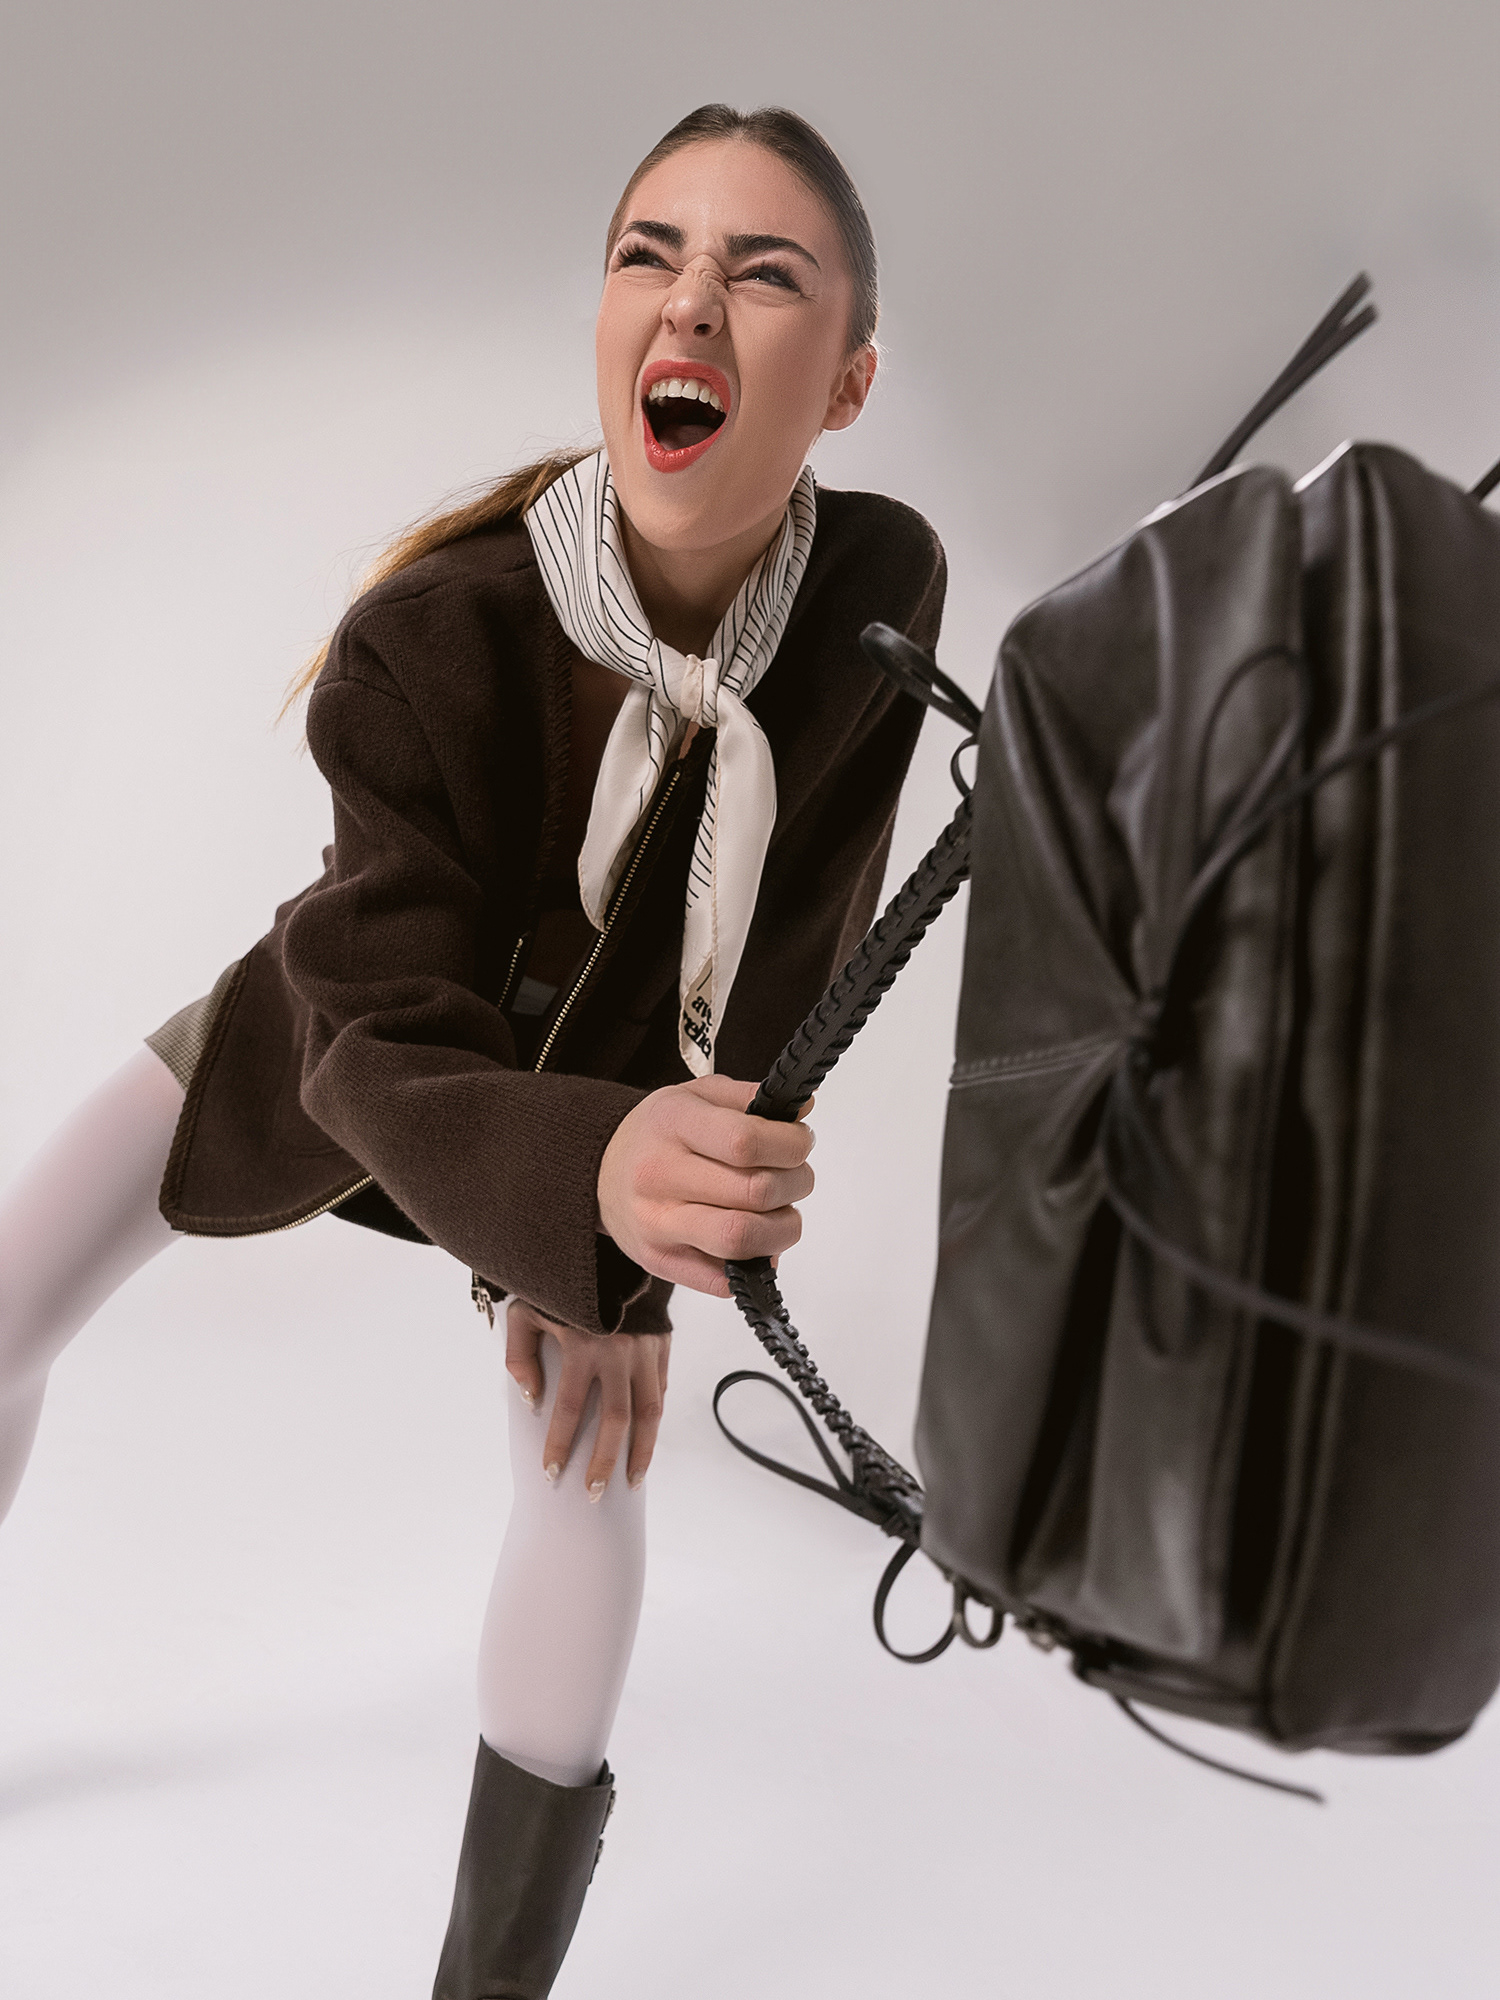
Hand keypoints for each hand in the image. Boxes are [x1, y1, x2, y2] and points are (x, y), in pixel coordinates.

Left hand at [505, 1298, 670, 1493]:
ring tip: (631, 1482)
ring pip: (649, 1413)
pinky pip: (660, 1391)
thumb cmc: (560, 1284)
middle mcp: (618, 1351)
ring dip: (641, 1451)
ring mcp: (646, 1350)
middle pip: (615, 1421)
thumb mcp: (526, 1311)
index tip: (552, 1474)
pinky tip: (645, 1443)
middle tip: (593, 1493)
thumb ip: (520, 1356)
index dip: (560, 1445)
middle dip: (604, 1462)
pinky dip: (653, 1421)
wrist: (609, 1251)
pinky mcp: (663, 1345)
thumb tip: (531, 1399)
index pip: (569, 1408)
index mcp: (582, 1344)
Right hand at [596, 1075, 814, 1297]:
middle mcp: (659, 1174)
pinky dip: (755, 1265)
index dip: (790, 1145)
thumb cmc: (658, 1133)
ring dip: (783, 1229)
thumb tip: (803, 1111)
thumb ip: (748, 1098)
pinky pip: (722, 1280)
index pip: (746, 1142)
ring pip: (741, 1240)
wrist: (599, 1172)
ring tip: (781, 1212)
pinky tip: (758, 1243)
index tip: (799, 1143)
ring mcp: (657, 1224)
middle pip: (754, 1192)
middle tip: (796, 1176)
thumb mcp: (696, 1095)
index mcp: (672, 1123)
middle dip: (796, 1183)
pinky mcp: (660, 1261)